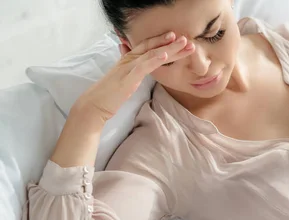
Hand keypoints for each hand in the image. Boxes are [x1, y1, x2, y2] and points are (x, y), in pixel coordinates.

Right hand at [75, 32, 195, 121]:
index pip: (148, 47)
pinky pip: (142, 67)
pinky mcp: (127, 78)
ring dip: (168, 48)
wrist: (94, 105)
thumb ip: (129, 67)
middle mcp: (129, 60)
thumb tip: (134, 60)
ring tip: (182, 42)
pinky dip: (154, 60)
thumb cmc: (108, 94)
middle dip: (170, 43)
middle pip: (152, 47)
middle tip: (186, 39)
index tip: (177, 39)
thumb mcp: (122, 78)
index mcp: (129, 60)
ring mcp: (128, 68)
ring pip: (151, 54)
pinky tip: (164, 56)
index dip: (162, 42)